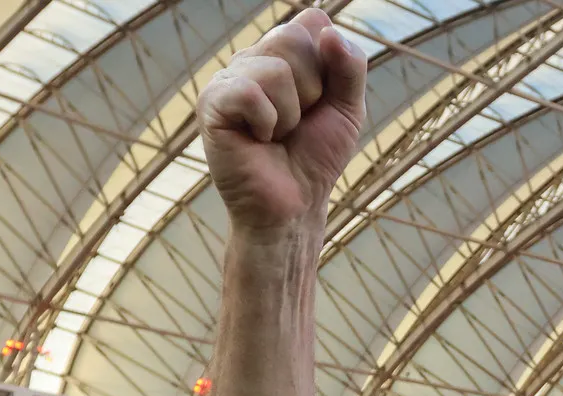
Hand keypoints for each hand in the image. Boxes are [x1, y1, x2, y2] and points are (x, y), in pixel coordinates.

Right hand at [199, 9, 366, 235]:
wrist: (295, 205)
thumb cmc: (315, 157)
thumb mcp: (349, 108)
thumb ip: (350, 65)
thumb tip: (327, 28)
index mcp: (283, 53)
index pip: (312, 24)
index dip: (328, 64)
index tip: (320, 100)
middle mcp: (253, 58)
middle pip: (292, 38)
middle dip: (310, 90)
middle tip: (297, 123)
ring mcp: (229, 78)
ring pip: (274, 69)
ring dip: (289, 114)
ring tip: (277, 135)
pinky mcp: (212, 104)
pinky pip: (250, 92)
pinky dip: (267, 122)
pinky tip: (257, 140)